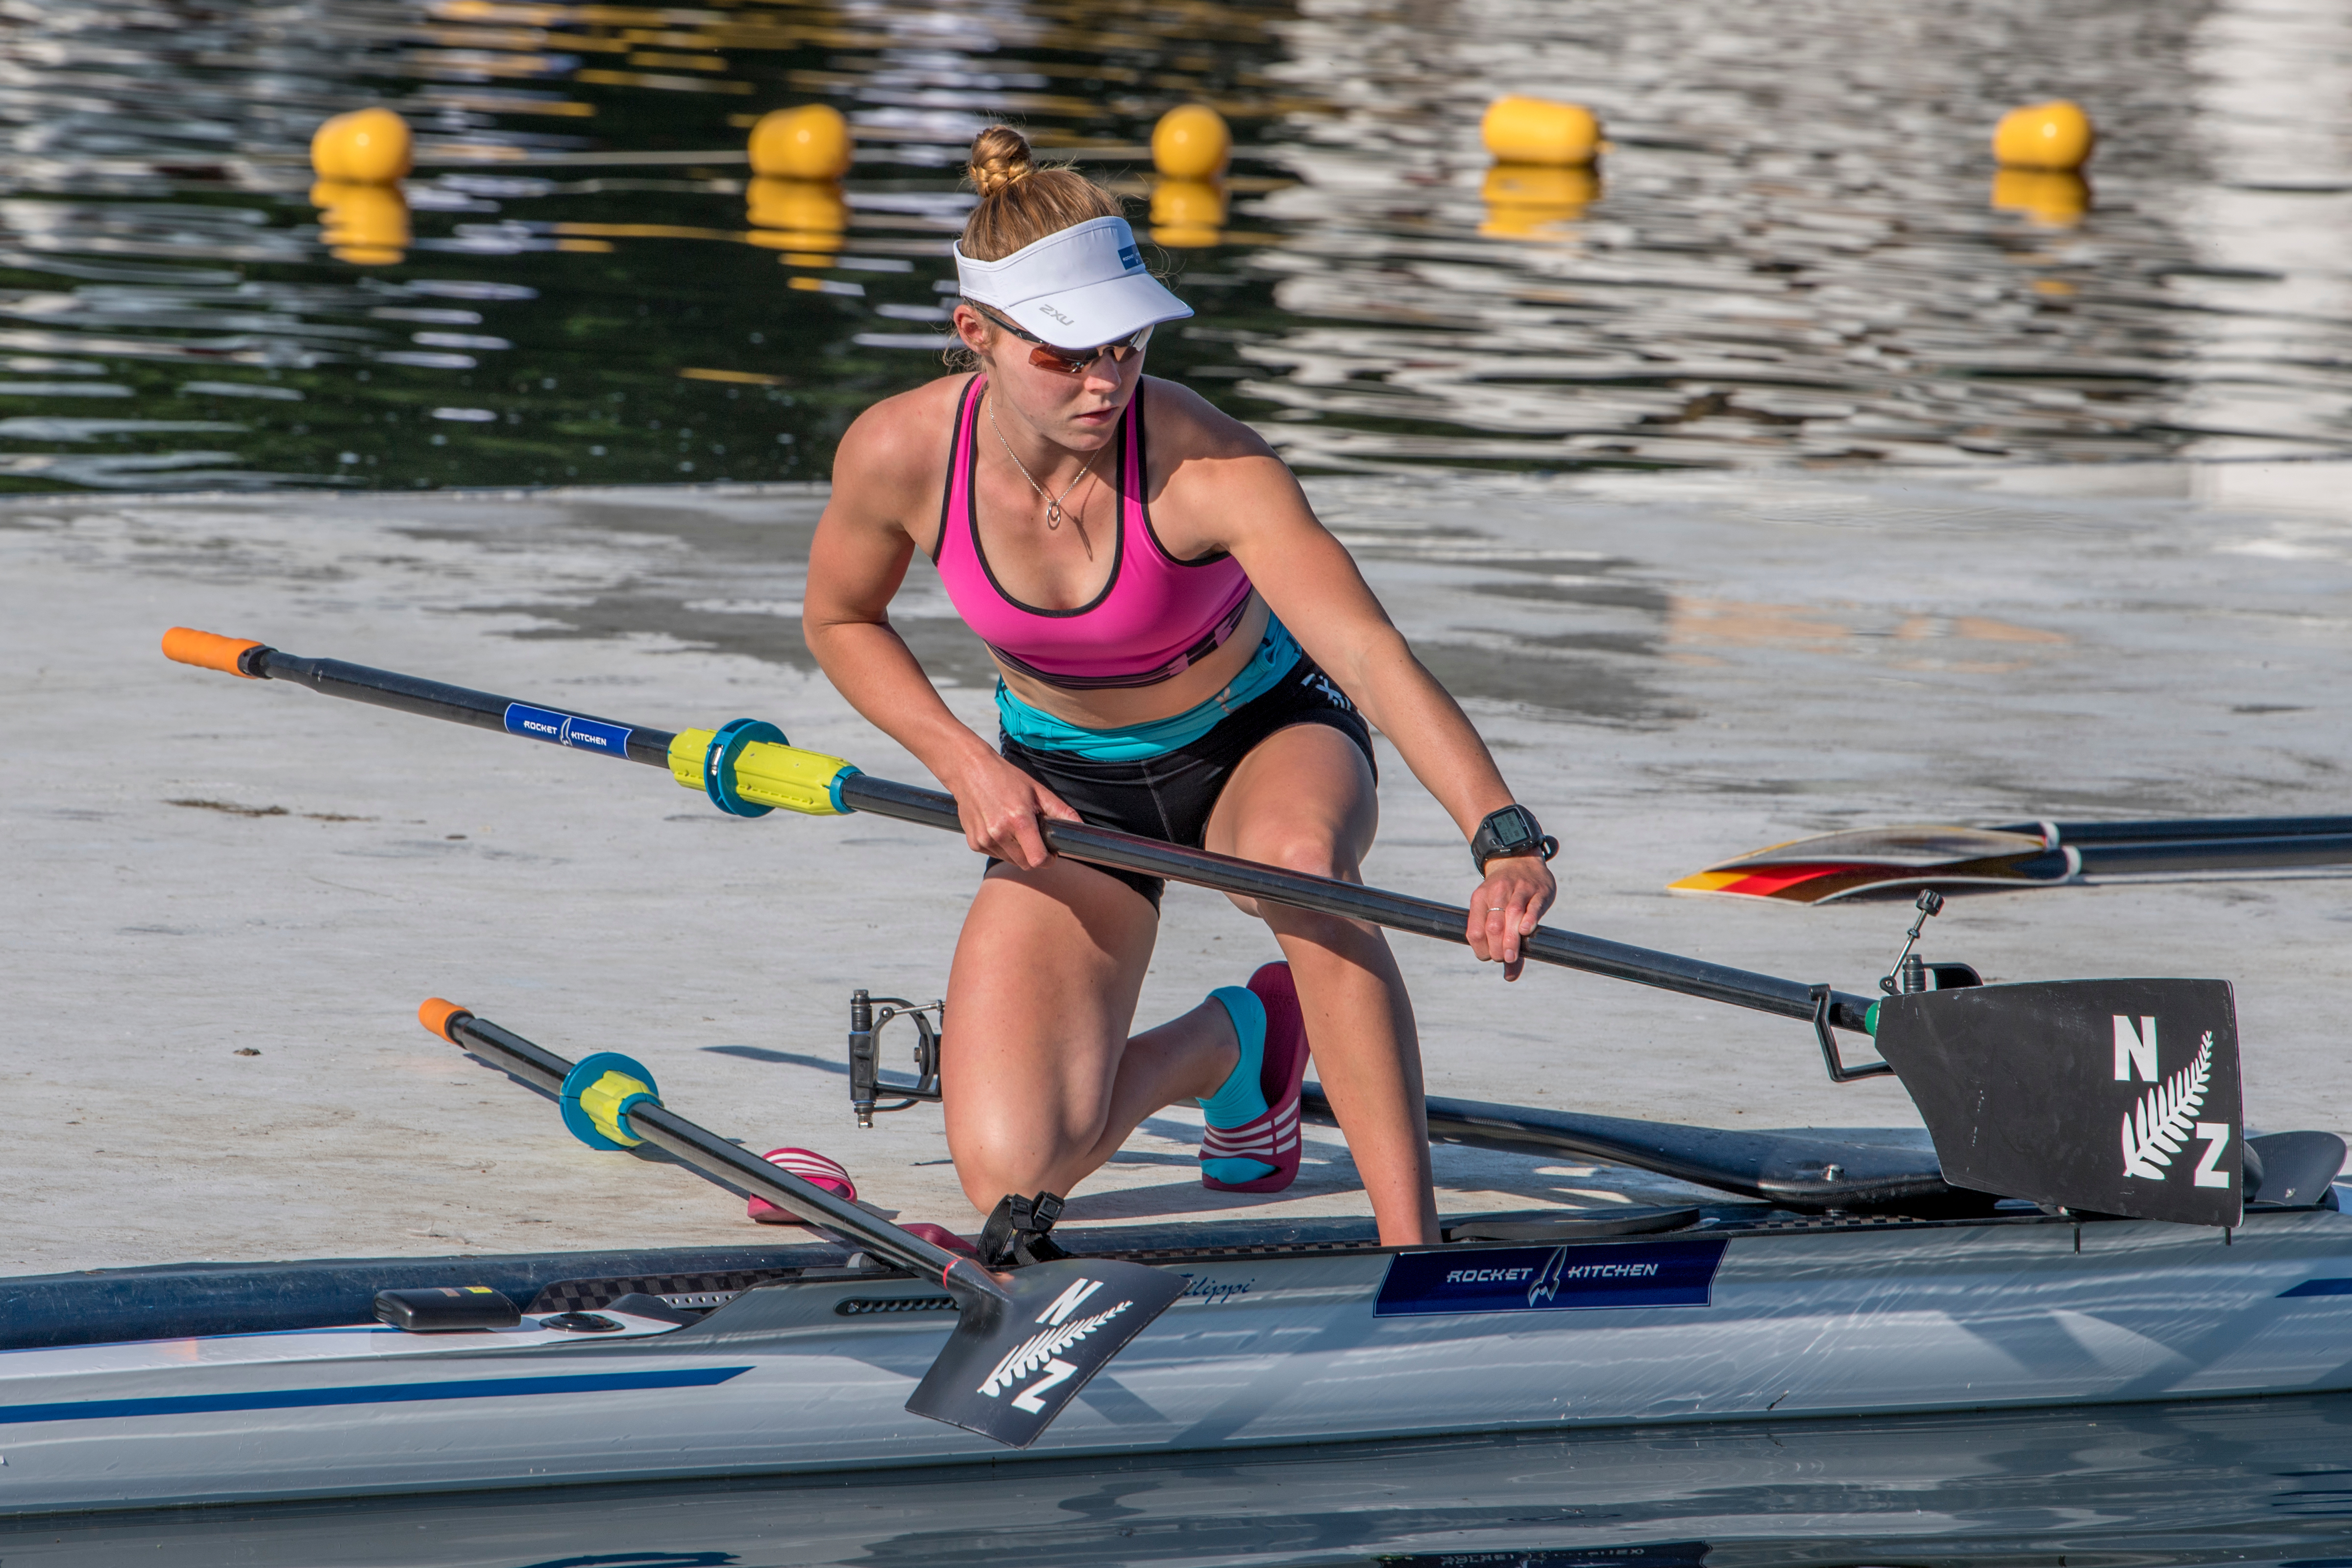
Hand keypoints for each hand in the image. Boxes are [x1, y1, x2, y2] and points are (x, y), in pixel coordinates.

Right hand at [944, 751, 1081, 870]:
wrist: (968, 769)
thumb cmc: (1004, 777)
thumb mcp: (1037, 790)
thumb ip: (1060, 811)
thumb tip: (1081, 826)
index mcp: (1019, 821)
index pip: (1038, 860)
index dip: (1048, 860)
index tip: (1051, 853)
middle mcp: (999, 833)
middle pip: (1025, 864)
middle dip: (1034, 855)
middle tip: (1033, 836)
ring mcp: (984, 840)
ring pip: (1010, 860)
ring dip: (1017, 851)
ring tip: (1014, 827)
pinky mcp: (974, 843)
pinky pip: (995, 854)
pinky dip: (1001, 846)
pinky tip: (998, 826)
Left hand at [1466, 853, 1556, 980]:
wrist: (1519, 860)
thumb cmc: (1505, 894)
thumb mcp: (1494, 911)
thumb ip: (1501, 944)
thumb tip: (1509, 977)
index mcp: (1479, 899)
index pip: (1475, 931)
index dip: (1481, 950)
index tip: (1491, 958)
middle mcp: (1497, 892)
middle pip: (1493, 925)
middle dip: (1497, 948)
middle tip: (1505, 958)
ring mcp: (1518, 889)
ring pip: (1511, 914)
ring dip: (1511, 939)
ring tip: (1512, 956)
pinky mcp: (1538, 889)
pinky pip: (1532, 904)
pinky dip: (1528, 918)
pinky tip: (1526, 931)